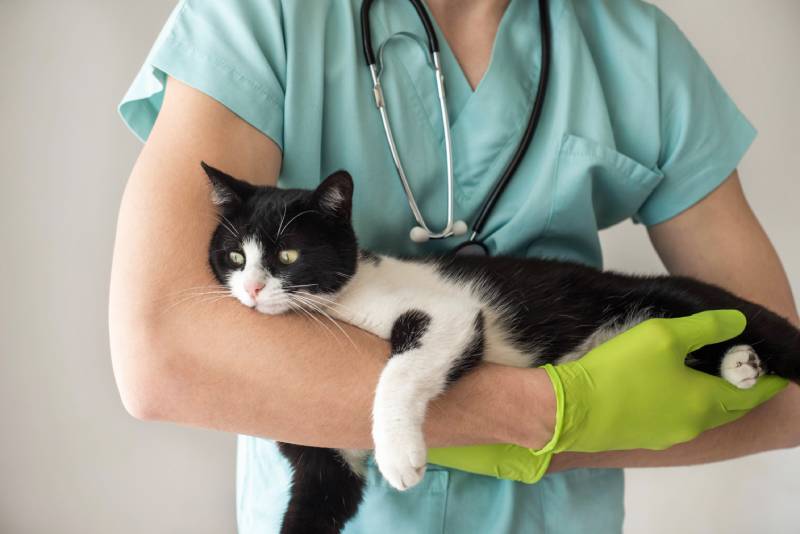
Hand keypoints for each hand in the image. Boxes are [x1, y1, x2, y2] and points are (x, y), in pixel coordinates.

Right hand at [428, 310, 787, 482]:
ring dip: (711, 396)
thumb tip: (737, 324)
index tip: (773, 366)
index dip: (766, 377)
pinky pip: (677, 418)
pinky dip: (686, 403)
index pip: (752, 391)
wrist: (569, 409)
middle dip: (740, 387)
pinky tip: (669, 387)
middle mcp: (692, 424)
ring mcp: (666, 435)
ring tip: (706, 372)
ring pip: (702, 414)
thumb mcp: (663, 335)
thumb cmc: (619, 370)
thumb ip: (705, 327)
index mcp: (705, 401)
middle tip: (740, 365)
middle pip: (729, 407)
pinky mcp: (642, 437)